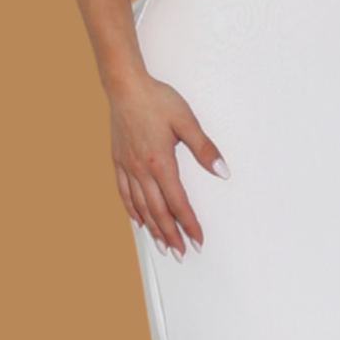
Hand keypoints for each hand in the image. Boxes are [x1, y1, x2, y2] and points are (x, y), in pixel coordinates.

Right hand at [109, 72, 228, 258]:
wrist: (125, 86)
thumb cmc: (156, 100)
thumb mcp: (187, 121)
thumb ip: (204, 148)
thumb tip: (222, 170)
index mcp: (160, 162)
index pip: (178, 202)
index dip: (189, 224)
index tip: (197, 239)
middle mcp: (141, 169)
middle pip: (158, 211)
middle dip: (171, 235)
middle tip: (180, 253)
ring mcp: (127, 166)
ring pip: (140, 206)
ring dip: (153, 228)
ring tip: (162, 245)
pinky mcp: (118, 161)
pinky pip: (123, 193)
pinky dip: (131, 210)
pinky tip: (137, 221)